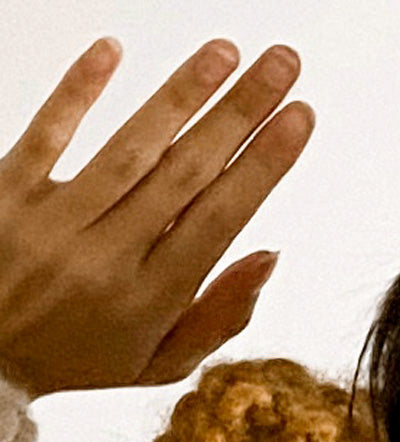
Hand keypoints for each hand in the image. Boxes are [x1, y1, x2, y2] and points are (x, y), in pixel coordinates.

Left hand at [0, 36, 315, 398]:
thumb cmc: (77, 356)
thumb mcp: (159, 362)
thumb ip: (218, 316)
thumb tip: (269, 256)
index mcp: (149, 300)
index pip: (219, 220)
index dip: (263, 166)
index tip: (299, 120)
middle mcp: (106, 258)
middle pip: (186, 174)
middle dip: (240, 114)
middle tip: (282, 65)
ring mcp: (54, 224)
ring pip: (130, 149)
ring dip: (182, 94)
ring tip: (225, 52)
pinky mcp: (7, 194)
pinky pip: (48, 134)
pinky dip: (79, 90)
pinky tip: (112, 50)